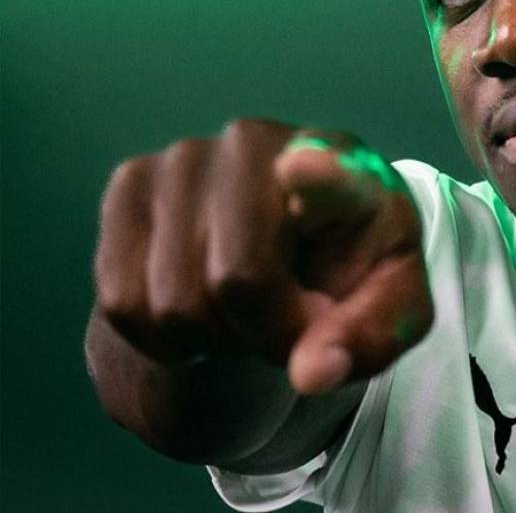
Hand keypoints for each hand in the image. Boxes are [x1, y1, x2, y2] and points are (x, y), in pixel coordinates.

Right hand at [93, 119, 431, 395]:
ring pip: (175, 304)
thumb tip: (310, 374)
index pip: (330, 168)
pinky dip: (163, 340)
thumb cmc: (351, 275)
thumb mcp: (390, 310)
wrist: (287, 254)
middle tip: (290, 327)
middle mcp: (258, 143)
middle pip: (241, 279)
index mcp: (347, 165)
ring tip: (247, 312)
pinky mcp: (128, 186)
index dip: (318, 174)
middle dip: (267, 333)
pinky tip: (202, 310)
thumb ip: (369, 340)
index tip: (302, 169)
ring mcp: (185, 159)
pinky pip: (124, 304)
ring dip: (214, 340)